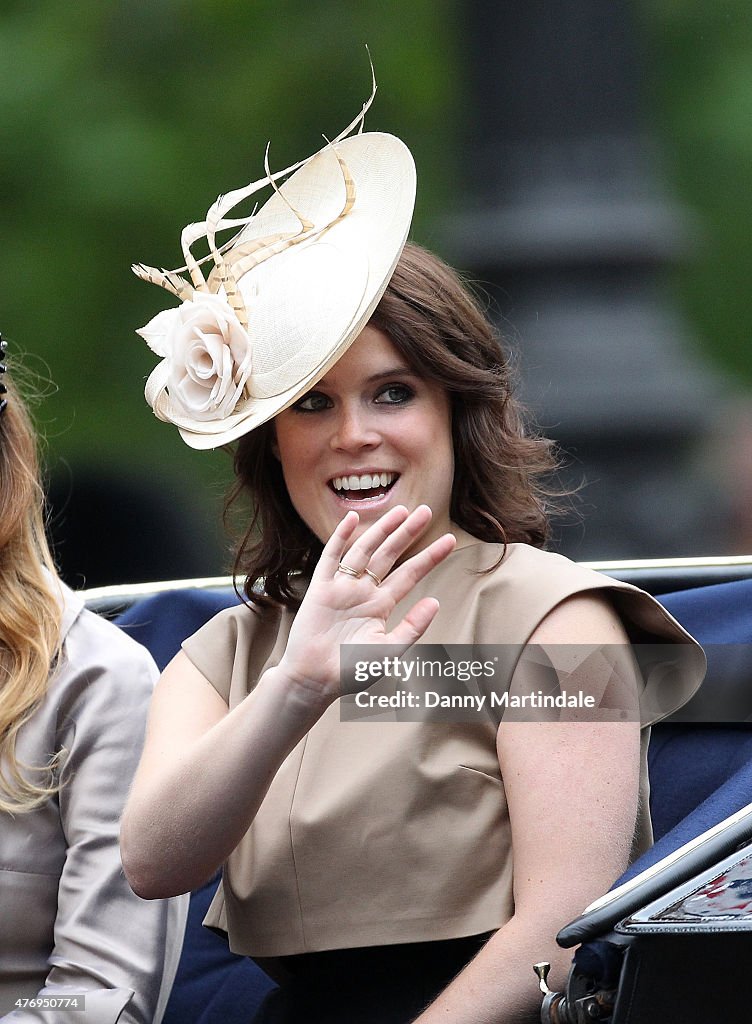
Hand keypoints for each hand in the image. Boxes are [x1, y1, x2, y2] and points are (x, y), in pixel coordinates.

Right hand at [277, 505, 455, 705]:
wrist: (314, 680)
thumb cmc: (351, 671)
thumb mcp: (390, 650)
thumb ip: (413, 627)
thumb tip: (435, 601)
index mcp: (381, 606)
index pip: (410, 575)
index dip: (429, 557)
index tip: (449, 541)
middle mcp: (363, 592)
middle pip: (389, 556)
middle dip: (407, 533)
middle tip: (425, 510)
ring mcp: (342, 588)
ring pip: (364, 551)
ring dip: (380, 530)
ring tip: (400, 511)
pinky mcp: (320, 589)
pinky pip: (331, 558)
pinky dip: (340, 538)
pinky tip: (352, 520)